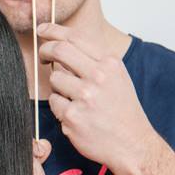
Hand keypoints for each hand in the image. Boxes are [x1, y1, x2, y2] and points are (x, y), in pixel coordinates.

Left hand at [38, 23, 156, 174]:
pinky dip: (62, 109)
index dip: (53, 31)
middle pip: (58, 51)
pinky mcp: (72, 116)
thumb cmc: (123, 112)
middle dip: (45, 50)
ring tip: (76, 100)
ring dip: (59, 88)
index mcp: (110, 64)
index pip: (75, 38)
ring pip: (54, 80)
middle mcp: (98, 77)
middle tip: (43, 56)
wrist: (133, 144)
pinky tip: (78, 116)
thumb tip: (64, 43)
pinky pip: (55, 103)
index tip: (42, 30)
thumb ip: (93, 61)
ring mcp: (84, 97)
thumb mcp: (117, 78)